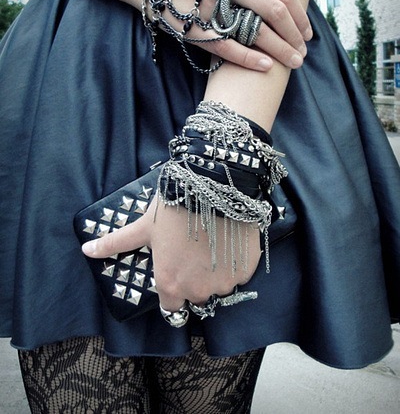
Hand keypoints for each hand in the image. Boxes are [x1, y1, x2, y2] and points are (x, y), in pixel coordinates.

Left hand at [82, 195, 261, 312]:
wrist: (213, 188)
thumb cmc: (173, 209)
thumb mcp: (143, 227)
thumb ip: (116, 243)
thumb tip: (85, 250)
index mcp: (170, 283)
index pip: (171, 307)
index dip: (173, 288)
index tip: (177, 271)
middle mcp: (198, 290)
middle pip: (197, 295)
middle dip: (195, 278)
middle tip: (194, 250)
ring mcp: (225, 282)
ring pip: (220, 285)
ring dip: (217, 271)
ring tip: (212, 242)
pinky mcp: (246, 271)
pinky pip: (240, 274)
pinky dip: (235, 262)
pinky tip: (229, 240)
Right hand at [145, 0, 312, 71]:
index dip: (300, 13)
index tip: (307, 31)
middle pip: (275, 12)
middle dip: (295, 34)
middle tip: (304, 51)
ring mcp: (215, 11)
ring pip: (257, 31)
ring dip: (280, 49)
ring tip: (294, 63)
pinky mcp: (200, 32)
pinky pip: (229, 48)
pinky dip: (250, 58)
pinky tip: (266, 66)